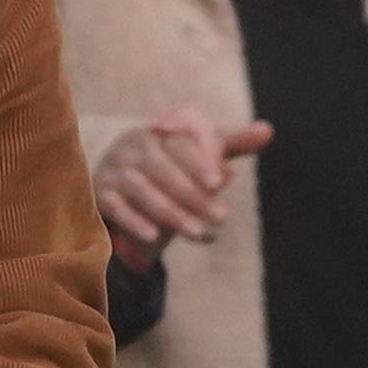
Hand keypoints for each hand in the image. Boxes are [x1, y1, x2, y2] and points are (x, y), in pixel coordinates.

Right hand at [90, 112, 268, 256]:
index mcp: (160, 131)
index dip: (198, 160)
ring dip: (171, 212)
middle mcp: (134, 144)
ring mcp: (114, 167)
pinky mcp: (100, 192)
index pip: (179, 142)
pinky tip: (154, 237)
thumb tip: (267, 130)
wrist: (120, 191)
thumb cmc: (168, 170)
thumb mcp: (197, 157)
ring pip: (143, 189)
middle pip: (163, 167)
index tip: (218, 182)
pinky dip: (134, 221)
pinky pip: (115, 206)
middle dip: (193, 195)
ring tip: (198, 234)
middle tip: (220, 218)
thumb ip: (228, 145)